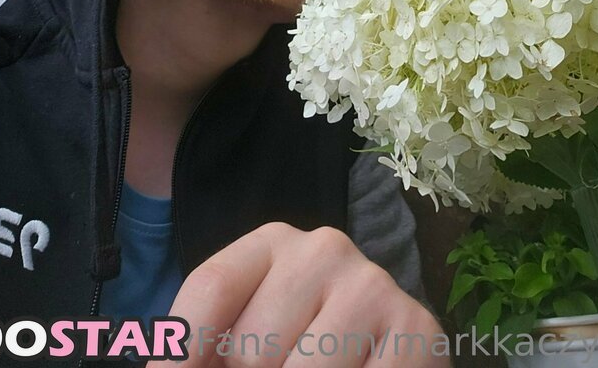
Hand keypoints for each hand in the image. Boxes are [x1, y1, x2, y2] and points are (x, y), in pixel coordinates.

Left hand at [165, 222, 446, 366]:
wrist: (389, 360)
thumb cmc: (304, 349)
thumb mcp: (250, 338)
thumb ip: (199, 347)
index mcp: (274, 242)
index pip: (209, 289)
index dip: (179, 353)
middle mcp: (325, 248)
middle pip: (250, 348)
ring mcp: (373, 286)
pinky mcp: (418, 331)